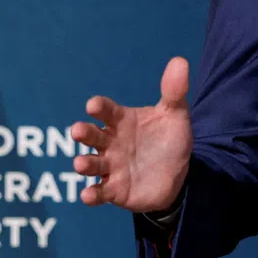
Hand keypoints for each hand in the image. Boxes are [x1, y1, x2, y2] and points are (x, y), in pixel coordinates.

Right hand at [72, 56, 192, 210]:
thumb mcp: (175, 115)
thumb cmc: (169, 139)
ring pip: (92, 164)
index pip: (107, 110)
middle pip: (93, 135)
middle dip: (84, 133)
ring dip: (84, 164)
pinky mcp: (114, 190)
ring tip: (81, 164)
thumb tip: (180, 61)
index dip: (99, 107)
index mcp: (122, 121)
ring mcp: (111, 166)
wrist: (178, 174)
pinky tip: (88, 196)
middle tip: (77, 130)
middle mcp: (111, 142)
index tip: (94, 105)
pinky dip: (92, 195)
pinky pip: (99, 192)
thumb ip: (174, 91)